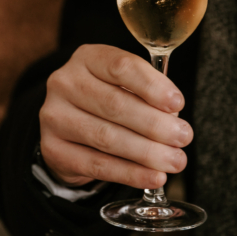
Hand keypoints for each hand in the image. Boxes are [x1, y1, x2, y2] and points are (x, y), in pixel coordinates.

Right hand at [39, 44, 192, 189]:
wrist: (69, 128)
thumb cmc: (107, 101)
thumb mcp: (125, 85)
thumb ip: (147, 94)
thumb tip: (173, 119)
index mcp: (87, 58)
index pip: (121, 67)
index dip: (152, 86)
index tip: (177, 104)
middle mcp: (64, 83)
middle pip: (115, 105)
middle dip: (155, 124)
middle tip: (183, 137)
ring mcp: (54, 116)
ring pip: (106, 137)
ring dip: (147, 152)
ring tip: (174, 161)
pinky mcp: (53, 149)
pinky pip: (96, 165)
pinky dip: (130, 173)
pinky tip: (153, 177)